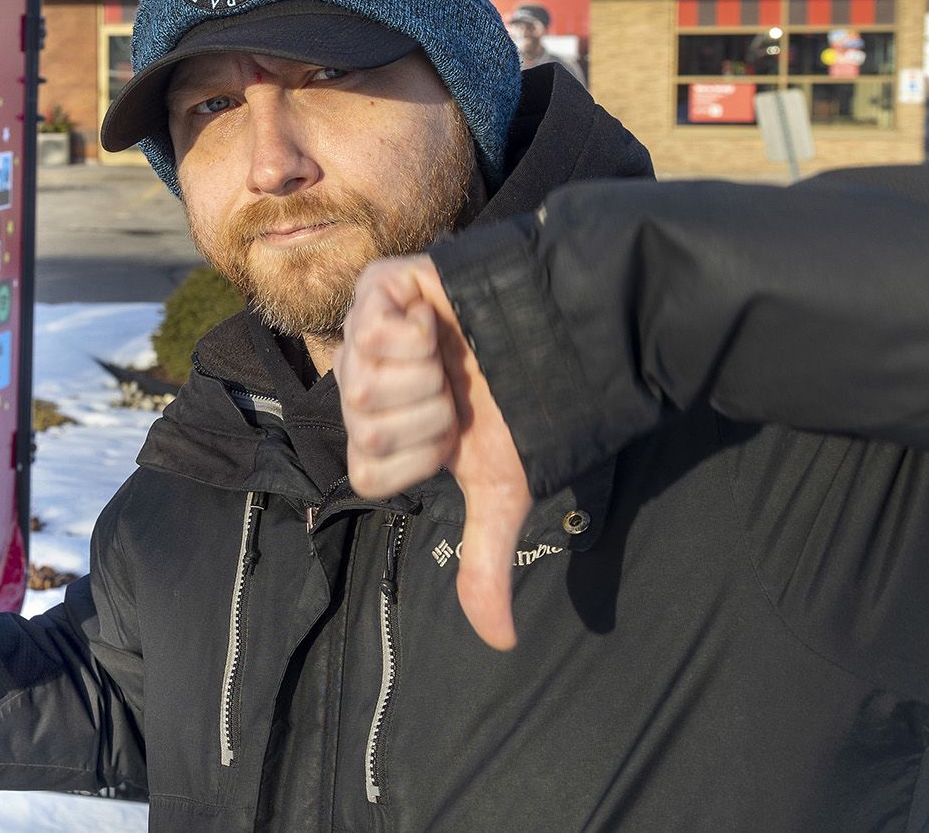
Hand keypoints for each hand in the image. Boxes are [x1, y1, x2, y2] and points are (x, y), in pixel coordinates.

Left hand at [339, 255, 531, 650]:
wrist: (568, 332)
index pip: (368, 473)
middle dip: (426, 417)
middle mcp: (368, 385)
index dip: (419, 458)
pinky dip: (416, 334)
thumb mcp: (503, 489)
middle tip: (458, 392)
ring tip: (453, 357)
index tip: (455, 437)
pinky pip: (368, 327)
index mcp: (386, 433)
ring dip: (424, 377)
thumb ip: (485, 560)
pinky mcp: (381, 287)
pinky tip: (439, 321)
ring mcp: (368, 333)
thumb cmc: (529, 406)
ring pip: (360, 384)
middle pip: (361, 429)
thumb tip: (499, 641)